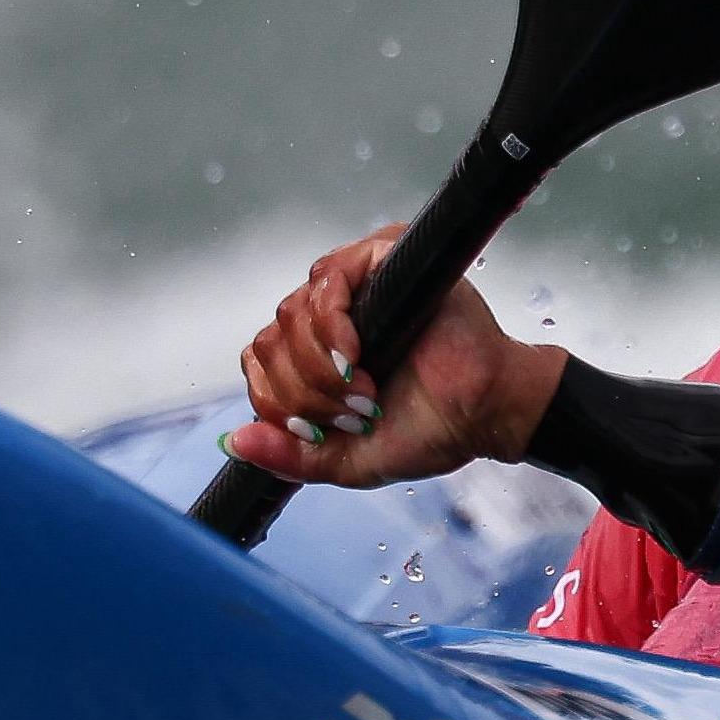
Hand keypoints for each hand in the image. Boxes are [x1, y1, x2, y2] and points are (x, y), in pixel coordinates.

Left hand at [223, 227, 567, 489]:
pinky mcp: (379, 259)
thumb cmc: (430, 430)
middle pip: (270, 341)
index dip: (279, 402)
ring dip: (318, 367)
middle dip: (304, 392)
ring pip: (290, 314)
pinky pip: (326, 277)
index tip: (321, 429)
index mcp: (316, 357)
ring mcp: (352, 287)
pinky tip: (356, 355)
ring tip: (364, 390)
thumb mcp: (345, 460)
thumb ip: (290, 456)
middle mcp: (328, 318)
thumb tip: (234, 442)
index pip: (260, 365)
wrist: (486, 413)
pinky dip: (331, 324)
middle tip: (354, 412)